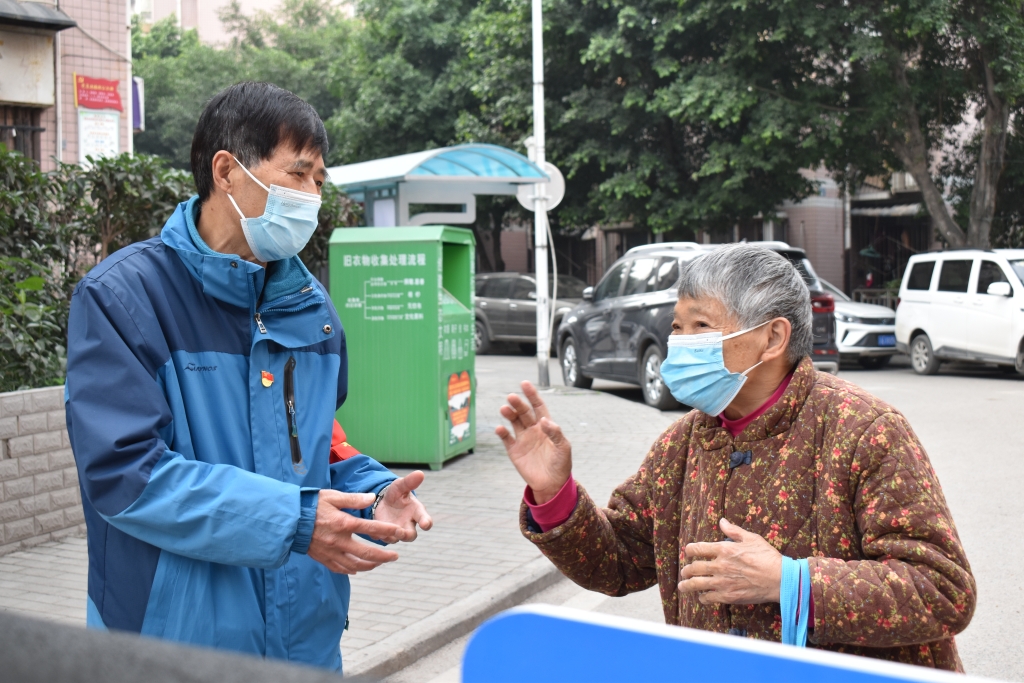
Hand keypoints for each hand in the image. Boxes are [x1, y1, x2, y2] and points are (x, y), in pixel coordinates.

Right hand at [307, 489, 402, 574]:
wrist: (289, 520)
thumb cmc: (311, 505)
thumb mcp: (333, 496)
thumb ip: (353, 499)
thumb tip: (371, 498)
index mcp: (343, 523)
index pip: (370, 529)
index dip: (387, 531)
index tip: (399, 533)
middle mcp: (339, 541)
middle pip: (367, 553)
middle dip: (384, 556)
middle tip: (395, 557)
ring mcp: (331, 552)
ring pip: (355, 565)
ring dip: (370, 565)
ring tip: (379, 563)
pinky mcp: (322, 558)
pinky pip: (340, 569)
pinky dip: (351, 570)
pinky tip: (358, 568)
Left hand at [373, 471, 433, 542]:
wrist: (382, 501)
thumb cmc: (396, 493)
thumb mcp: (401, 486)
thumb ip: (410, 482)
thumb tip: (420, 473)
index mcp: (416, 512)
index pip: (425, 520)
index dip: (426, 522)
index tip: (425, 524)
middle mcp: (408, 525)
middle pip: (411, 535)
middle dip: (406, 535)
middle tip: (400, 532)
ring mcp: (397, 531)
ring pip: (396, 539)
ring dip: (391, 537)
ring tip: (384, 533)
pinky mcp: (385, 535)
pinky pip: (382, 538)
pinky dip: (378, 535)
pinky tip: (373, 531)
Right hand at [496, 381, 571, 503]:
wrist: (552, 484)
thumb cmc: (561, 464)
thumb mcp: (564, 448)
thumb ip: (555, 433)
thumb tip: (544, 420)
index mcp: (546, 426)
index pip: (538, 406)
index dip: (532, 395)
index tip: (525, 384)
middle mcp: (533, 429)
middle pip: (524, 412)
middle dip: (518, 403)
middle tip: (512, 397)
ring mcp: (523, 439)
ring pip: (514, 422)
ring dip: (509, 414)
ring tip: (504, 408)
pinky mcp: (514, 451)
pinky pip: (506, 439)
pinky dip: (502, 433)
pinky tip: (500, 428)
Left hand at [678, 518, 782, 603]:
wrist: (780, 579)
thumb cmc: (767, 557)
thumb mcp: (751, 538)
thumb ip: (734, 530)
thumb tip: (721, 521)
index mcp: (724, 549)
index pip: (697, 548)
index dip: (689, 550)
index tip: (688, 552)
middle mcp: (719, 565)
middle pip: (694, 568)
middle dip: (686, 570)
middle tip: (684, 571)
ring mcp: (722, 582)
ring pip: (696, 584)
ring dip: (687, 585)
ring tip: (682, 586)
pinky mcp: (727, 596)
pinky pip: (708, 598)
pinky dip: (703, 598)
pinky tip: (702, 597)